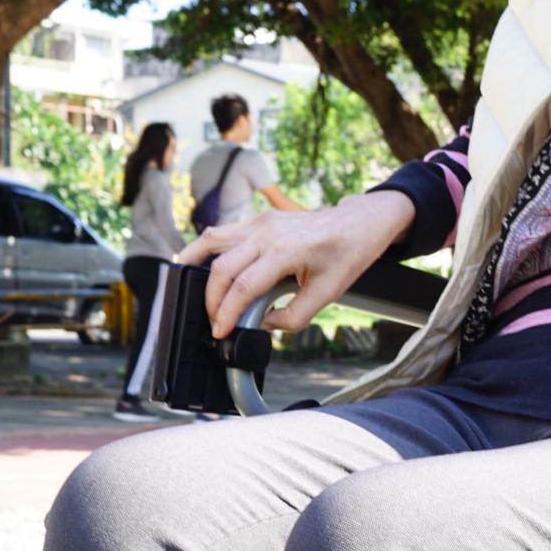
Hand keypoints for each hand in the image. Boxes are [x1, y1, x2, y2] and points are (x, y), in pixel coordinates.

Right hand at [177, 190, 415, 338]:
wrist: (360, 223)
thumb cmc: (347, 254)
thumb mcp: (327, 294)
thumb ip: (293, 316)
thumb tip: (262, 326)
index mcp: (285, 251)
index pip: (242, 287)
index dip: (226, 313)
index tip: (220, 331)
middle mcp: (268, 232)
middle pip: (222, 268)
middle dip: (212, 301)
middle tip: (215, 322)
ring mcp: (261, 221)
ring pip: (212, 242)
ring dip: (197, 269)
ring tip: (191, 293)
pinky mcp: (259, 219)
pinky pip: (223, 233)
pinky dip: (206, 250)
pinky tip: (201, 267)